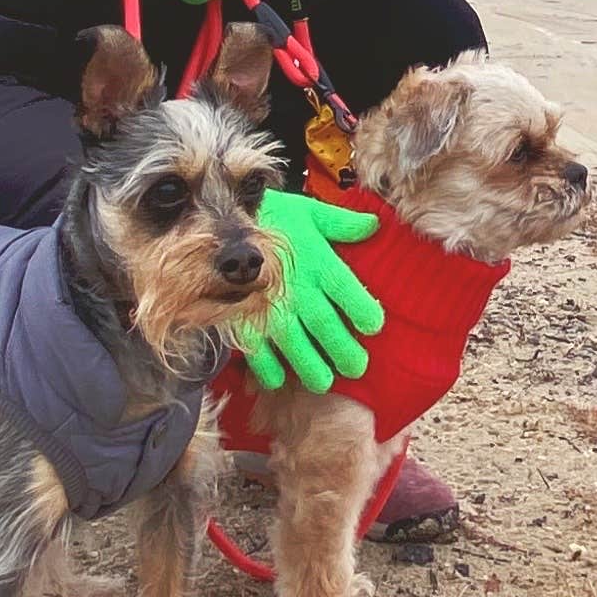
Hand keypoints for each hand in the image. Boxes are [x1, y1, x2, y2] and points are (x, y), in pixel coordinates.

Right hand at [239, 188, 382, 389]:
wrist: (221, 219)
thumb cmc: (273, 216)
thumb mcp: (310, 213)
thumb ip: (343, 224)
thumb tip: (375, 225)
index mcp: (319, 263)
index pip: (350, 293)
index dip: (365, 313)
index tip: (373, 327)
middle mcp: (299, 290)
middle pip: (327, 327)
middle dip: (343, 352)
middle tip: (355, 368)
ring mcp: (270, 307)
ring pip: (295, 346)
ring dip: (310, 367)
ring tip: (322, 383)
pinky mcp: (243, 318)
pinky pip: (256, 351)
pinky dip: (266, 368)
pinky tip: (276, 380)